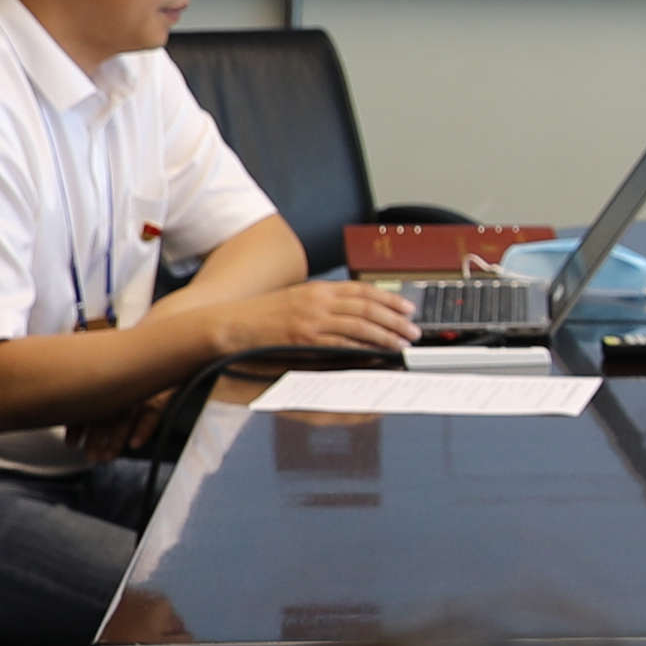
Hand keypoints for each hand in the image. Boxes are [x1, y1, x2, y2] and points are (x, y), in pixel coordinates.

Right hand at [231, 274, 423, 362]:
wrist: (232, 325)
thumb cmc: (261, 316)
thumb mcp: (296, 299)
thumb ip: (322, 303)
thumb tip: (348, 312)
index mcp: (318, 289)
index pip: (362, 290)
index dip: (389, 299)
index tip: (407, 308)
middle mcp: (318, 301)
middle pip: (368, 308)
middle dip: (395, 319)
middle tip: (413, 330)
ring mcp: (312, 320)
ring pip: (360, 326)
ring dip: (386, 336)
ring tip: (402, 344)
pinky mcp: (305, 339)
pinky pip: (342, 344)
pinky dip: (363, 350)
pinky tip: (377, 356)